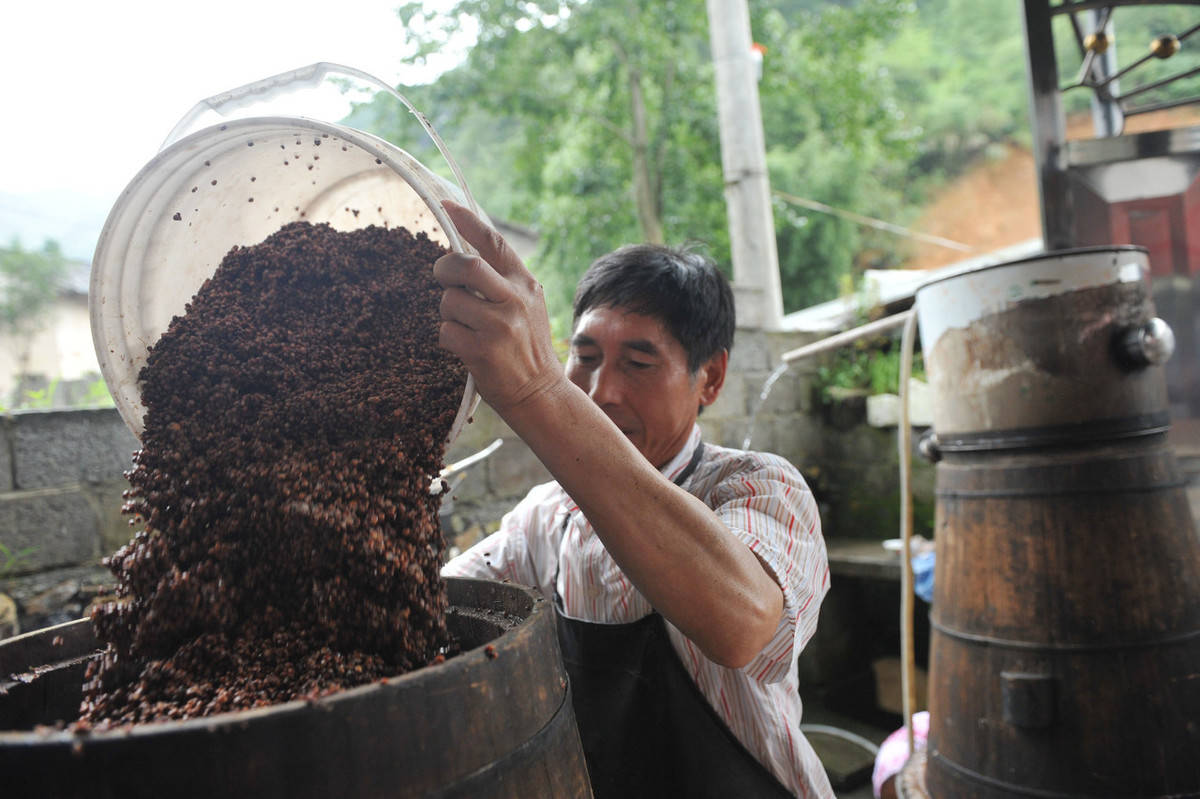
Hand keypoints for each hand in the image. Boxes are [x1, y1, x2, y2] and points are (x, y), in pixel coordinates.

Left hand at [434, 201, 564, 414]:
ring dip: (449, 315)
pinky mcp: (483, 350)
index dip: (468, 220)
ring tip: (469, 329)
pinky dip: (450, 340)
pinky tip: (468, 349)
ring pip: (449, 301)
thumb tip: (460, 256)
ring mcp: (499, 325)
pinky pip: (445, 332)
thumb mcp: (526, 306)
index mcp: (525, 284)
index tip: (446, 205)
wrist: (541, 394)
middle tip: (444, 280)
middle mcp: (514, 300)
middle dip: (444, 269)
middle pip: (464, 265)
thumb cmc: (526, 347)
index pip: (494, 243)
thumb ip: (501, 282)